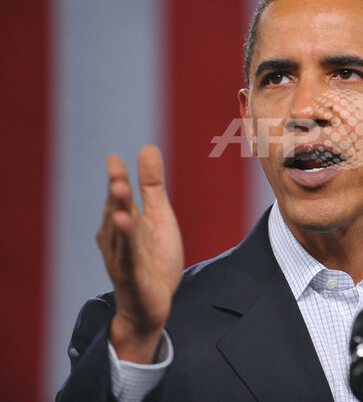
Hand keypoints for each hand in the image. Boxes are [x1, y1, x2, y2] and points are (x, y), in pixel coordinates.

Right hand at [97, 145, 183, 362]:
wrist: (152, 306)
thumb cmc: (153, 259)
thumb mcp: (158, 216)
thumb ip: (152, 185)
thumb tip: (147, 147)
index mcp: (124, 223)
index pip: (120, 198)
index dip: (117, 178)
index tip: (114, 158)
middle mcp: (118, 239)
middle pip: (117, 212)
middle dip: (116, 192)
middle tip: (116, 172)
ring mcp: (123, 258)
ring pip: (120, 233)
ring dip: (118, 212)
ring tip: (119, 189)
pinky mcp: (131, 276)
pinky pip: (127, 257)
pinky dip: (125, 241)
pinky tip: (124, 223)